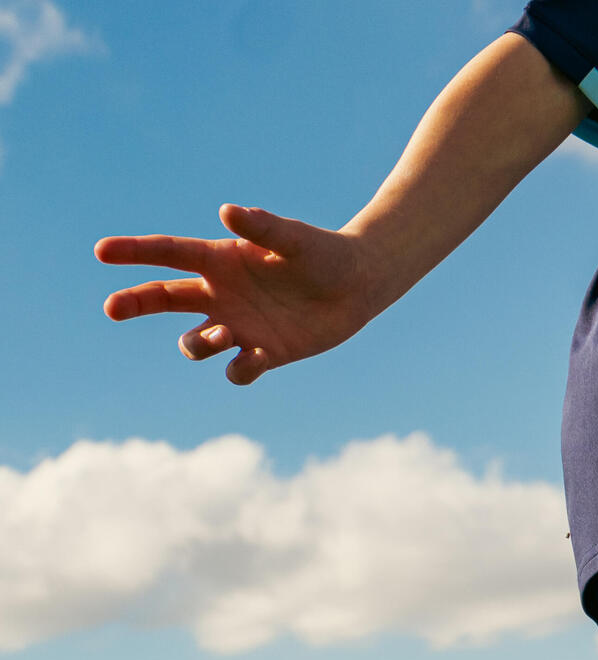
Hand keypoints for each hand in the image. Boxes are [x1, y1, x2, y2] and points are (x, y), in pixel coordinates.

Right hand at [97, 203, 379, 385]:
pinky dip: (241, 368)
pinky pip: (239, 370)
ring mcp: (240, 326)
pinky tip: (255, 357)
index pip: (168, 253)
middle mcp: (222, 294)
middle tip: (111, 308)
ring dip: (199, 343)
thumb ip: (262, 226)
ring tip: (221, 336)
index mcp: (220, 260)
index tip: (102, 252)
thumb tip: (228, 212)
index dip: (134, 253)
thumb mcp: (293, 238)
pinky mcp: (266, 353)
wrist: (356, 286)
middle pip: (164, 299)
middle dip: (136, 303)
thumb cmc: (321, 253)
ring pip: (196, 342)